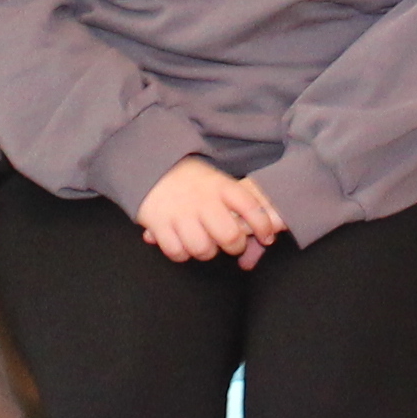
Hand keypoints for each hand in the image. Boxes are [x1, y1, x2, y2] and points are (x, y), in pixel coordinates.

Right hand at [135, 155, 286, 265]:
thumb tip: (267, 224)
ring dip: (206, 251)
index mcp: (220, 185)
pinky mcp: (159, 225)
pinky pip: (177, 252)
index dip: (263, 225)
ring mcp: (180, 213)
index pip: (250, 206)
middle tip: (231, 243)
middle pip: (229, 236)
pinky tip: (182, 242)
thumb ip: (237, 200)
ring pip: (203, 249)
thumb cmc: (190, 178)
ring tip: (203, 242)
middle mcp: (202, 200)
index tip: (267, 237)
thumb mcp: (216, 179)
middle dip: (234, 246)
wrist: (149, 164)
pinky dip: (181, 253)